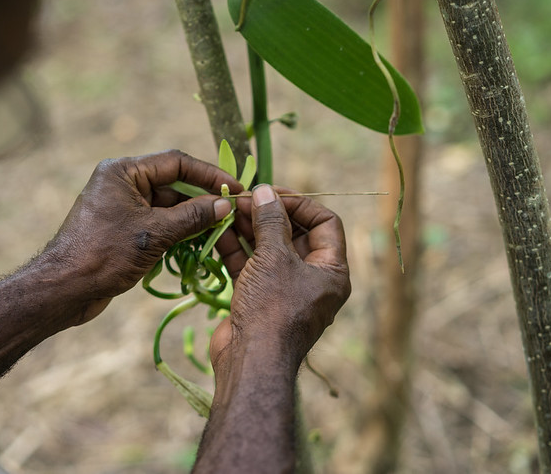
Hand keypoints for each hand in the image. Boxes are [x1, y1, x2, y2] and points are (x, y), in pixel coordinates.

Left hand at [39, 150, 240, 325]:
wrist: (64, 289)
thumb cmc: (104, 254)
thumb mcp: (154, 233)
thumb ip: (192, 216)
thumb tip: (225, 204)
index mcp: (123, 171)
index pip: (176, 162)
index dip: (209, 174)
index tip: (235, 187)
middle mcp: (122, 183)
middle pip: (174, 184)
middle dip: (203, 200)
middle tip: (233, 212)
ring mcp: (122, 207)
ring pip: (168, 207)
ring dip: (193, 220)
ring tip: (222, 231)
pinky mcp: (123, 229)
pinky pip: (158, 224)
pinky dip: (178, 233)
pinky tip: (200, 244)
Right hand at [211, 184, 350, 372]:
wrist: (250, 360)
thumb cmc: (273, 307)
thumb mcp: (274, 258)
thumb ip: (270, 222)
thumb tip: (264, 192)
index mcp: (331, 271)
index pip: (325, 223)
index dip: (301, 204)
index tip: (272, 194)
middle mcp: (312, 280)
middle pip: (294, 234)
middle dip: (269, 214)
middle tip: (245, 199)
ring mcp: (284, 290)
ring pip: (269, 249)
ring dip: (250, 228)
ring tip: (228, 210)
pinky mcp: (258, 299)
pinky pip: (251, 266)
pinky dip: (237, 248)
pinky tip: (219, 230)